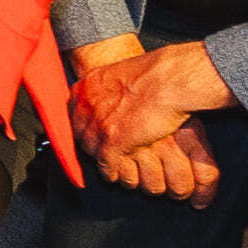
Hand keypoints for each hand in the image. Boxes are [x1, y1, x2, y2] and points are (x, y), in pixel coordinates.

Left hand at [70, 37, 227, 204]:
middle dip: (93, 145)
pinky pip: (106, 166)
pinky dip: (112, 172)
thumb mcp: (123, 74)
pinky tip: (118, 174)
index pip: (77, 115)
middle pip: (81, 135)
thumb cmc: (158, 73)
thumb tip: (115, 100)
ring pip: (93, 152)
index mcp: (88, 85)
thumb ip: (112, 88)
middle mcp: (87, 105)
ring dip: (104, 160)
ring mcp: (98, 125)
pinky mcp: (112, 144)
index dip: (88, 127)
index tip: (95, 134)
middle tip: (105, 150)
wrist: (170, 79)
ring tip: (114, 164)